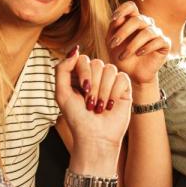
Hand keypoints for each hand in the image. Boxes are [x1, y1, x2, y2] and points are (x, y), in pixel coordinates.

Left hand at [56, 46, 132, 172]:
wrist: (95, 137)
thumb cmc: (77, 117)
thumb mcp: (61, 93)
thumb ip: (62, 69)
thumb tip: (75, 49)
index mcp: (79, 75)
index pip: (82, 58)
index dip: (84, 73)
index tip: (83, 91)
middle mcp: (95, 75)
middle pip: (97, 63)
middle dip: (94, 86)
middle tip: (91, 104)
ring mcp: (110, 81)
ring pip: (110, 70)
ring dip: (103, 92)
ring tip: (100, 107)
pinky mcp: (124, 88)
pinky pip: (122, 78)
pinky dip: (115, 93)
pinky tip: (111, 105)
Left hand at [107, 2, 170, 85]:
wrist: (132, 75)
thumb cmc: (121, 57)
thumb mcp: (112, 43)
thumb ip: (113, 29)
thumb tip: (118, 19)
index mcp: (133, 20)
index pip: (131, 6)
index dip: (123, 10)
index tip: (114, 19)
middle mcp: (146, 24)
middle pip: (138, 19)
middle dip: (123, 32)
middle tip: (113, 44)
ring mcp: (157, 33)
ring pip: (147, 32)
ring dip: (132, 44)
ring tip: (124, 55)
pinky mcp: (165, 44)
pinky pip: (159, 41)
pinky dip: (147, 47)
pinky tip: (139, 54)